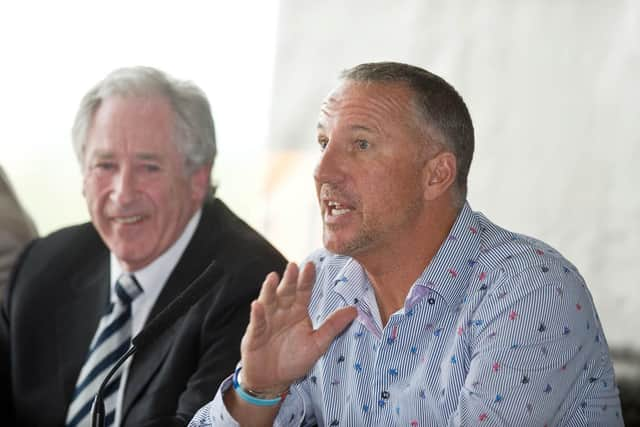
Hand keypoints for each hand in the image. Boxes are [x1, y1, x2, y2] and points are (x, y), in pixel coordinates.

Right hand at [239, 262, 356, 392]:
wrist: (273, 380)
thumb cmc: (295, 360)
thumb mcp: (318, 343)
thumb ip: (333, 326)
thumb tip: (355, 310)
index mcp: (298, 311)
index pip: (304, 292)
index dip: (307, 279)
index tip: (311, 265)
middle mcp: (282, 312)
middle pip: (286, 292)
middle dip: (289, 279)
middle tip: (293, 265)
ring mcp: (267, 321)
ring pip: (269, 302)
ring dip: (269, 290)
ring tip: (272, 278)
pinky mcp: (254, 334)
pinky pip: (257, 323)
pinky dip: (257, 314)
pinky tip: (257, 305)